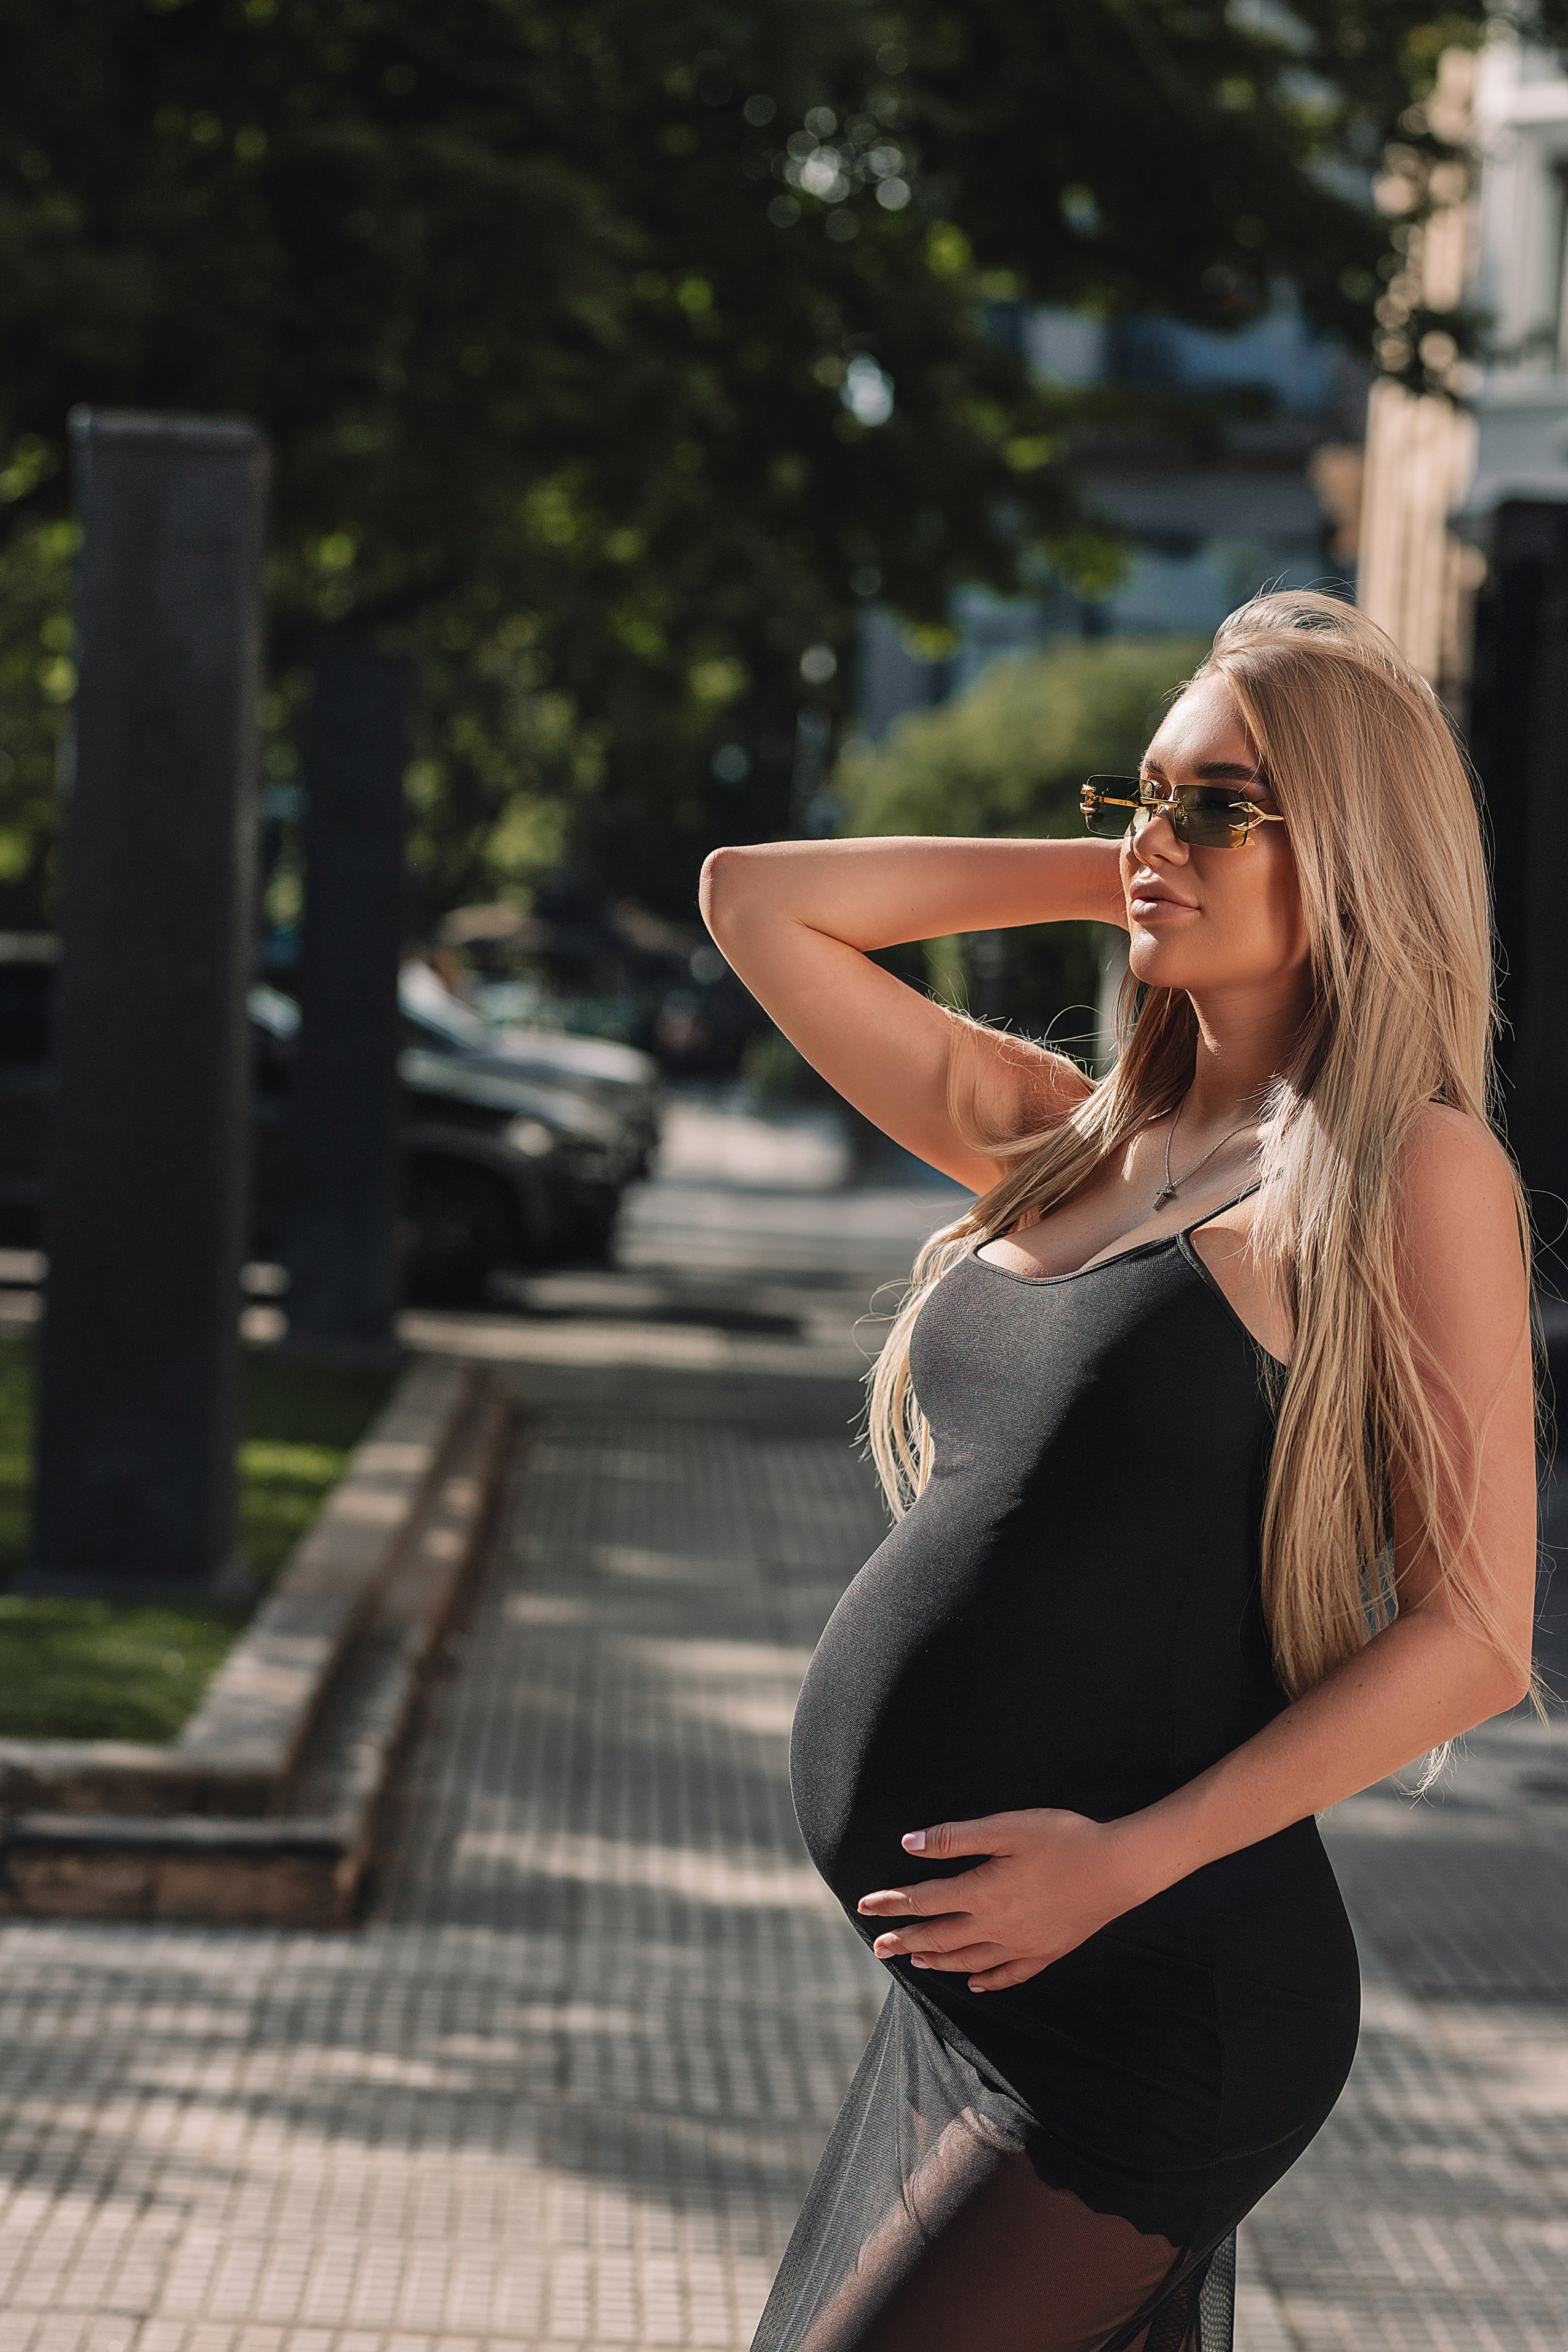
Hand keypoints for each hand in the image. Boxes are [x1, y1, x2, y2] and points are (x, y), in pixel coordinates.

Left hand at [856, 1808, 1154, 1991]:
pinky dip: (987, 1981)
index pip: (924, 1901)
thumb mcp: (1006, 1828)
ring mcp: (1022, 1944)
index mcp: (982, 1893)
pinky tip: (976, 1984)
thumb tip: (909, 1843)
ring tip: (916, 1963)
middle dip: (905, 1940)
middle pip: (940, 1938)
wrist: (1120, 1869)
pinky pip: (1009, 1974)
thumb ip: (955, 1838)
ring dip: (938, 1962)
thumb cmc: (1063, 1839)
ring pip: (969, 1961)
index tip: (863, 1906)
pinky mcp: (1047, 1951)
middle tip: (878, 1948)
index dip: (891, 1903)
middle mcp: (996, 1926)